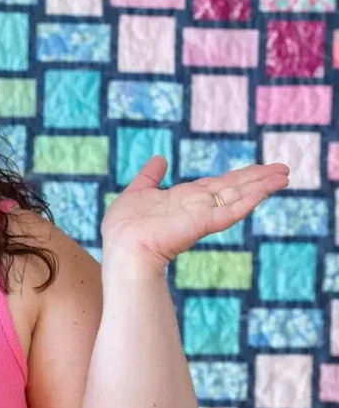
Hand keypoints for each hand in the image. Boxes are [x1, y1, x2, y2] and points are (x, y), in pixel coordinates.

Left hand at [101, 155, 290, 270]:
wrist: (122, 248)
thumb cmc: (124, 226)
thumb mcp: (137, 192)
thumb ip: (150, 177)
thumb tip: (160, 159)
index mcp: (184, 198)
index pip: (217, 184)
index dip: (238, 176)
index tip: (258, 169)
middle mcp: (197, 205)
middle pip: (233, 188)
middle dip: (258, 178)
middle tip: (284, 169)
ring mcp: (202, 214)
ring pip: (238, 196)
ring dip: (262, 185)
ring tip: (285, 175)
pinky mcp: (203, 223)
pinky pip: (231, 210)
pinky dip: (249, 199)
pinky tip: (266, 190)